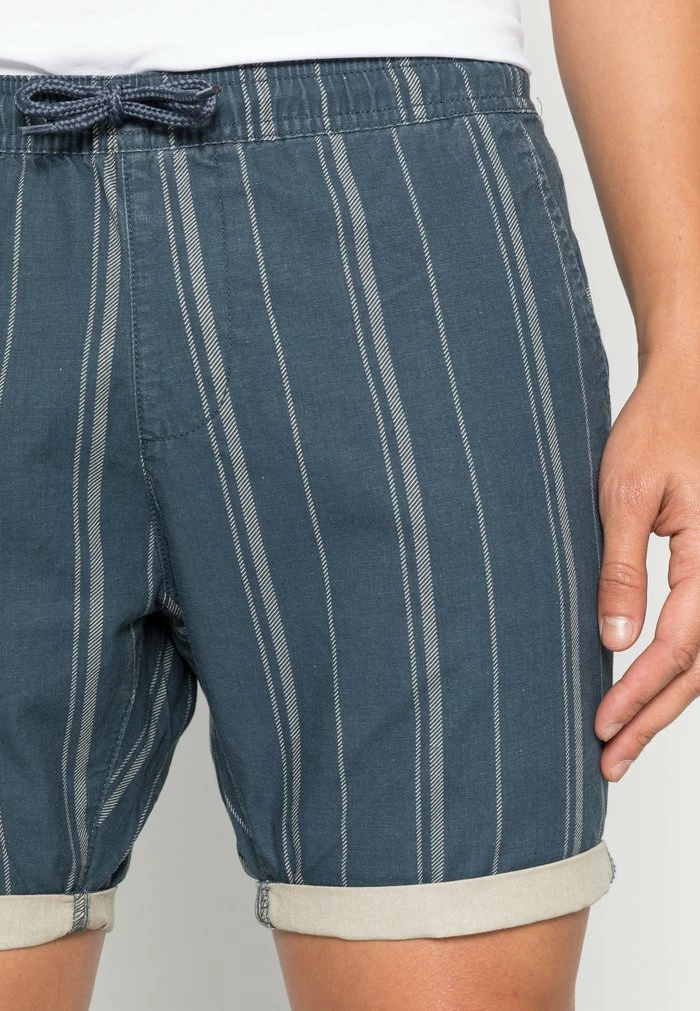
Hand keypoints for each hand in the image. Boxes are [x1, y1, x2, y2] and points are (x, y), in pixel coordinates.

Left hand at [594, 351, 699, 780]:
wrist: (688, 391)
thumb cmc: (657, 430)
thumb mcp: (626, 496)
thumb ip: (622, 569)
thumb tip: (614, 639)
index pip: (679, 645)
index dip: (639, 691)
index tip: (604, 724)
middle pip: (699, 668)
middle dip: (653, 717)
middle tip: (612, 760)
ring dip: (666, 704)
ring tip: (625, 743)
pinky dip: (678, 671)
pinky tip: (649, 692)